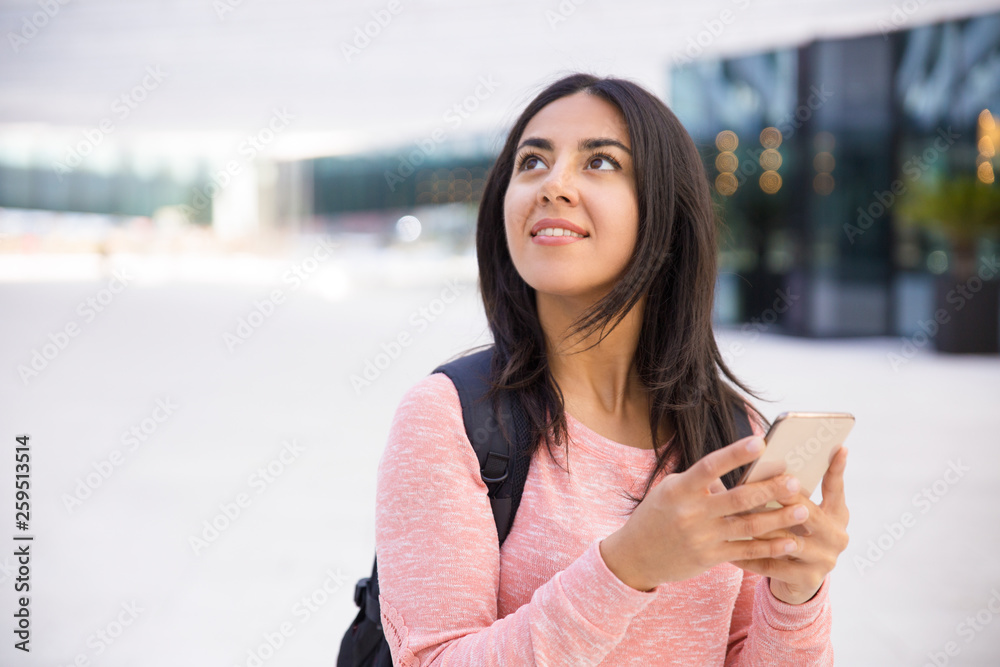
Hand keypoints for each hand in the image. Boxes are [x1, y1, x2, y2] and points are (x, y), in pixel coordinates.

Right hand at [600, 435, 811, 591]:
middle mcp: (691, 512)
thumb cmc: (658, 515)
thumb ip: (702, 482)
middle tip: (796, 481)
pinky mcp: (709, 558)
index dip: (736, 454)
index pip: (711, 466)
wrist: (635, 556)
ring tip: (804, 509)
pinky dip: (769, 547)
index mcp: (680, 489)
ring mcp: (701, 537)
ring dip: (778, 518)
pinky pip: (745, 551)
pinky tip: (789, 541)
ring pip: (748, 526)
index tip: (761, 441)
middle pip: (738, 498)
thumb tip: (742, 471)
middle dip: (770, 490)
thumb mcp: (671, 491)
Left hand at [730, 447, 849, 604]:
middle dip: (782, 497)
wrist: (796, 579)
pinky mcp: (808, 579)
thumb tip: (761, 457)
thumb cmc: (792, 533)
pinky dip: (749, 555)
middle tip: (762, 483)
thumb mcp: (800, 512)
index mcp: (837, 514)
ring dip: (758, 528)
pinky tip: (728, 548)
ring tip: (733, 516)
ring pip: (786, 539)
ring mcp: (825, 560)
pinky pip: (772, 564)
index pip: (836, 487)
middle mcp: (837, 536)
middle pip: (807, 512)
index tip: (837, 446)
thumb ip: (789, 491)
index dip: (836, 468)